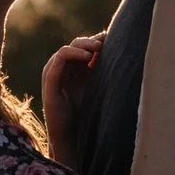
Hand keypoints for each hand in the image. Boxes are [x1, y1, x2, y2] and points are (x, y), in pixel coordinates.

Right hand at [40, 32, 104, 163]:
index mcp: (74, 68)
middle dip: (92, 41)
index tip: (113, 39)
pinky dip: (71, 55)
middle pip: (76, 44)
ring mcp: (54, 73)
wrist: (72, 136)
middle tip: (105, 42)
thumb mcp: (99, 88)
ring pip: (66, 50)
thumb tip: (125, 56)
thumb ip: (106, 72)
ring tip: (97, 48)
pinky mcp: (50, 82)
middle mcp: (63, 68)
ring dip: (82, 46)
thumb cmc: (87, 113)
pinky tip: (87, 58)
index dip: (97, 40)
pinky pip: (57, 62)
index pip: (84, 45)